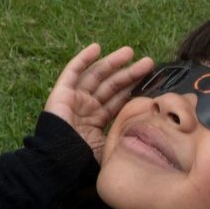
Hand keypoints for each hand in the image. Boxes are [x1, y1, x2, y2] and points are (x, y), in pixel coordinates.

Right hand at [44, 44, 153, 160]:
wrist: (59, 161)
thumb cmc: (84, 159)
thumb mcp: (111, 148)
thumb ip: (124, 138)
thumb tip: (149, 136)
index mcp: (97, 121)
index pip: (118, 100)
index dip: (133, 88)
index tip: (150, 79)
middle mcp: (86, 107)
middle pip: (111, 85)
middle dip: (129, 73)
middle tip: (148, 62)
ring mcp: (74, 99)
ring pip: (96, 75)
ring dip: (112, 62)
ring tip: (130, 52)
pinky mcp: (61, 92)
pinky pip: (72, 72)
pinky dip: (83, 59)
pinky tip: (97, 47)